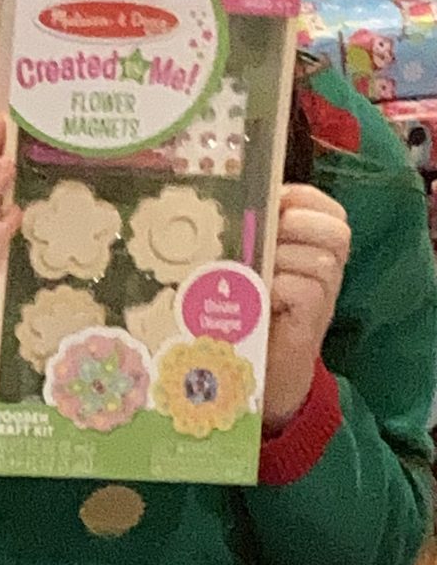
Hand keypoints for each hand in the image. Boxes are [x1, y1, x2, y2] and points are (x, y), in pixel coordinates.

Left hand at [264, 183, 350, 429]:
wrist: (260, 367)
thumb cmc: (252, 306)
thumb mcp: (250, 263)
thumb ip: (250, 235)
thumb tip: (229, 202)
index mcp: (316, 244)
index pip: (325, 206)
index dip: (300, 197)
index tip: (272, 200)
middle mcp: (330, 266)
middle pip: (335, 230)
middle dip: (295, 225)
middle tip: (264, 237)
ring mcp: (327, 294)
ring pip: (318, 260)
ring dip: (280, 258)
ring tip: (253, 271)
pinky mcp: (315, 321)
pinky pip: (306, 290)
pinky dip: (279, 287)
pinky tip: (259, 296)